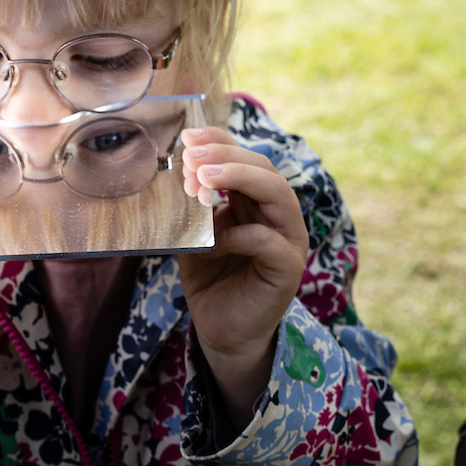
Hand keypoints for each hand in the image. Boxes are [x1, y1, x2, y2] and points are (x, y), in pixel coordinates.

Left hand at [176, 127, 308, 424]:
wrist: (222, 330)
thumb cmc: (212, 280)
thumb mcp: (197, 234)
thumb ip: (195, 206)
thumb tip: (177, 170)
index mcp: (258, 201)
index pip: (247, 159)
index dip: (220, 142)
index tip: (188, 135)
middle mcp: (278, 215)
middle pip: (264, 169)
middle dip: (226, 155)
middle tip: (191, 155)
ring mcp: (289, 240)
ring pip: (277, 193)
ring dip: (239, 178)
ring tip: (204, 177)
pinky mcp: (288, 269)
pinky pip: (269, 241)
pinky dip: (241, 234)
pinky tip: (216, 240)